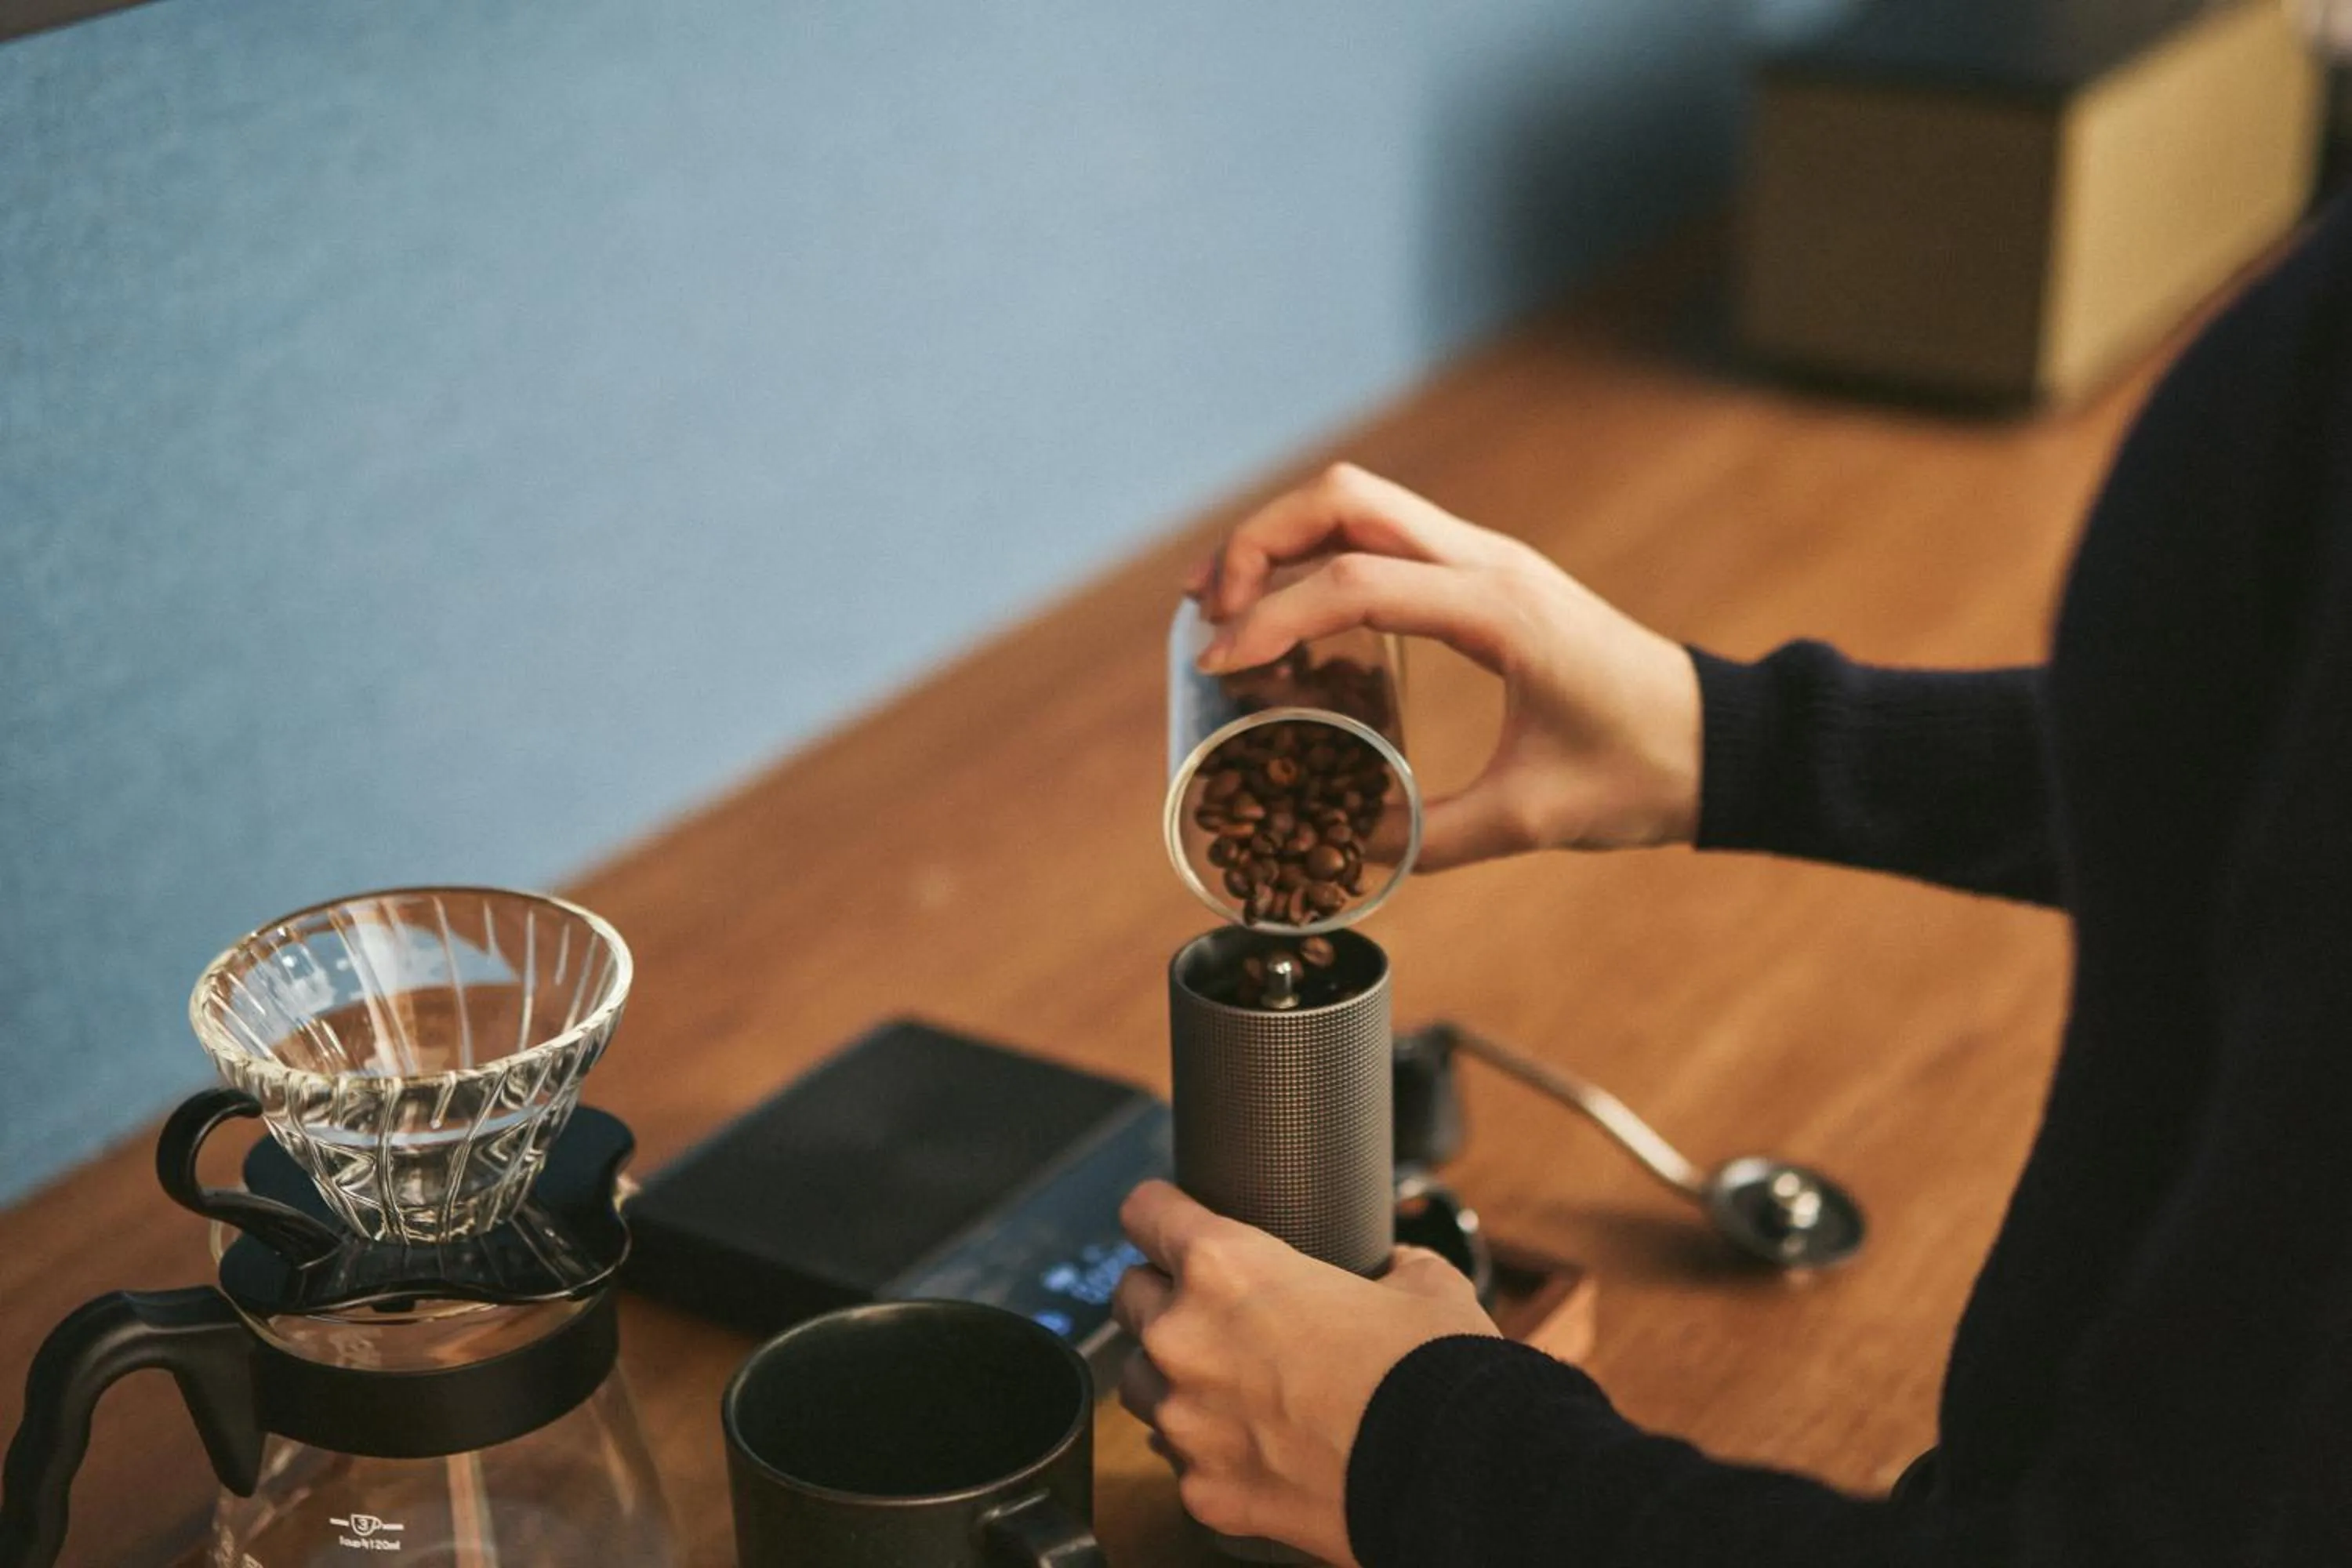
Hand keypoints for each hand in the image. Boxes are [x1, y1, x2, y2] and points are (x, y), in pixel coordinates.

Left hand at [1113, 1179, 1499, 1564]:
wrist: (1450, 1475)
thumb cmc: (1430, 1372)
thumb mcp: (1421, 1283)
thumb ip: (1388, 1263)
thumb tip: (1394, 1267)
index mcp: (1225, 1267)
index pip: (1144, 1211)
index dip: (1159, 1210)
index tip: (1166, 1219)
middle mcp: (1185, 1339)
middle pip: (1127, 1297)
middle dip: (1162, 1297)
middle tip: (1214, 1310)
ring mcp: (1186, 1422)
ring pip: (1139, 1383)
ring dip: (1173, 1377)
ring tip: (1233, 1384)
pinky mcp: (1203, 1492)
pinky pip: (1179, 1461)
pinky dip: (1208, 1451)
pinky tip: (1255, 1447)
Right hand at [1186, 463, 1701, 864]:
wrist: (1723, 740)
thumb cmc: (1643, 774)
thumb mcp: (1534, 820)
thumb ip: (1432, 838)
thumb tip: (1342, 847)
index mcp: (1500, 610)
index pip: (1357, 582)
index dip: (1273, 617)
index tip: (1218, 662)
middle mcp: (1489, 563)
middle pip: (1343, 499)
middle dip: (1259, 541)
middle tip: (1209, 611)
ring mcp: (1488, 559)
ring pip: (1360, 503)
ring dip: (1284, 538)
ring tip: (1230, 605)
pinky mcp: (1487, 576)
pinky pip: (1386, 536)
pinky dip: (1322, 557)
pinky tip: (1294, 616)